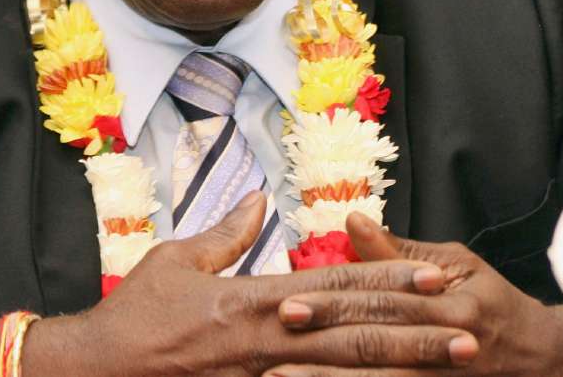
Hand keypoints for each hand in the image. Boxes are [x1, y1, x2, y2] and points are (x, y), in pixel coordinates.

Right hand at [20, 193, 476, 375]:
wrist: (95, 372)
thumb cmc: (131, 316)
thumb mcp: (176, 261)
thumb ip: (226, 234)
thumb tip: (260, 203)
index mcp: (251, 300)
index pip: (333, 287)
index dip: (387, 281)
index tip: (432, 276)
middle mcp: (265, 341)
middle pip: (353, 337)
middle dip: (414, 333)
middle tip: (467, 332)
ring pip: (341, 375)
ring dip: (398, 370)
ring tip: (447, 365)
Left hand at [266, 214, 562, 376]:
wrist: (543, 358)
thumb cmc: (492, 302)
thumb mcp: (457, 264)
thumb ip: (399, 252)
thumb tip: (352, 219)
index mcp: (451, 303)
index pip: (383, 300)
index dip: (335, 301)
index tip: (289, 300)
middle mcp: (447, 344)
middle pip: (376, 342)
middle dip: (322, 340)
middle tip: (277, 335)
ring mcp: (443, 376)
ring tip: (281, 376)